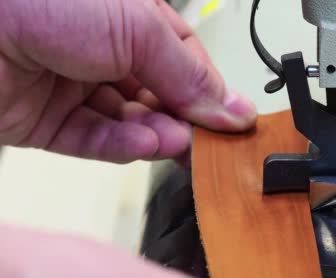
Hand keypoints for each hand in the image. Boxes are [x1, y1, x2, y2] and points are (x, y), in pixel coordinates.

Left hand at [0, 0, 256, 162]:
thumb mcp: (136, 27)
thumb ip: (188, 73)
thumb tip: (231, 107)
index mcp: (128, 17)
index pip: (184, 60)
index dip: (210, 91)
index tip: (233, 120)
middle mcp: (101, 50)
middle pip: (159, 95)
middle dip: (184, 119)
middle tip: (208, 140)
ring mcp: (72, 86)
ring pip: (130, 122)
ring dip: (156, 135)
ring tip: (174, 142)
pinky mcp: (45, 121)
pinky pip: (93, 140)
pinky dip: (121, 146)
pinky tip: (142, 145)